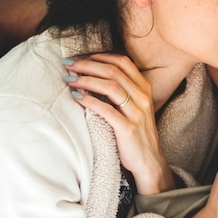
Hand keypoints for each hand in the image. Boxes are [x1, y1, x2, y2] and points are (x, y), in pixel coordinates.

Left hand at [64, 53, 174, 193]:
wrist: (149, 161)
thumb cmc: (137, 133)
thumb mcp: (135, 107)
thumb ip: (122, 90)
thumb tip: (95, 75)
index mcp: (144, 88)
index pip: (122, 61)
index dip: (100, 56)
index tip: (81, 57)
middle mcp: (142, 97)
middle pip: (113, 71)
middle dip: (88, 65)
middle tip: (69, 65)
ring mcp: (137, 113)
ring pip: (110, 86)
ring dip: (87, 80)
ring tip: (69, 79)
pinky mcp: (128, 129)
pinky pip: (107, 110)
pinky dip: (90, 101)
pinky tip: (77, 97)